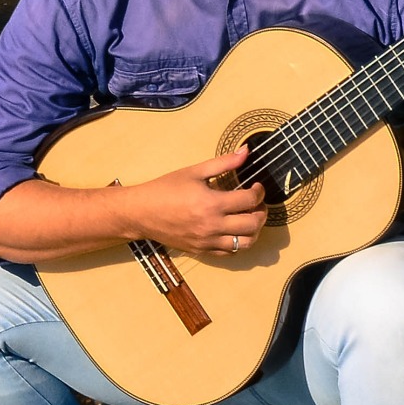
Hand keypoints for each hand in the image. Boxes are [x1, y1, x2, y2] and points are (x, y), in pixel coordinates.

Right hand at [122, 146, 266, 254]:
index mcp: (212, 203)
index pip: (250, 200)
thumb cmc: (165, 189)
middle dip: (262, 213)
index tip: (257, 187)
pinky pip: (229, 253)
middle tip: (258, 204)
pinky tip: (234, 230)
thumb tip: (245, 151)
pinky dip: (237, 243)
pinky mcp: (201, 251)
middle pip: (253, 224)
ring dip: (254, 231)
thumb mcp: (194, 171)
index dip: (259, 192)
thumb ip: (223, 162)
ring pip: (245, 243)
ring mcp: (207, 241)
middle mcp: (212, 225)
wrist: (141, 212)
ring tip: (250, 218)